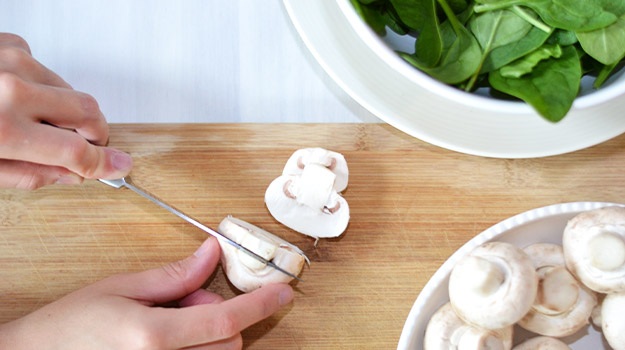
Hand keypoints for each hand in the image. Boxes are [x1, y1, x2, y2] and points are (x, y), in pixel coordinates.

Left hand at [0, 33, 132, 189]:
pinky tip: (18, 97)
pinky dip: (41, 87)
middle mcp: (11, 90)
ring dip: (63, 111)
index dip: (104, 163)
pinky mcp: (8, 45)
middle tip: (85, 145)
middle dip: (94, 134)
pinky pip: (46, 70)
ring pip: (71, 91)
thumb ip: (30, 174)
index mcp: (3, 130)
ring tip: (34, 120)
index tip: (118, 166)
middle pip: (88, 113)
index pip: (77, 151)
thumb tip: (72, 172)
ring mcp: (11, 62)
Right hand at [0, 237, 293, 348]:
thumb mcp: (120, 289)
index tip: (284, 293)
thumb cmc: (68, 326)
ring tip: (169, 324)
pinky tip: (172, 339)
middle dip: (220, 317)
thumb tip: (213, 254)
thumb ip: (174, 276)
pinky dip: (198, 349)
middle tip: (185, 302)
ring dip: (208, 337)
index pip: (224, 320)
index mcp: (152, 337)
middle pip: (228, 343)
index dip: (260, 304)